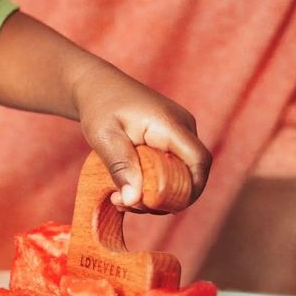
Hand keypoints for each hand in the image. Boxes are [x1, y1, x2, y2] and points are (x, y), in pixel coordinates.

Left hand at [73, 64, 211, 211]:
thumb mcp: (104, 137)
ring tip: (119, 198)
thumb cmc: (99, 106)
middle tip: (127, 205)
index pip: (199, 161)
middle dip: (165, 198)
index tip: (166, 208)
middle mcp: (182, 127)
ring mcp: (178, 133)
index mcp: (170, 124)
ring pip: (180, 173)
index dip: (192, 189)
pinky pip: (170, 167)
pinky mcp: (169, 140)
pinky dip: (153, 183)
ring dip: (155, 193)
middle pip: (191, 172)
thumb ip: (120, 167)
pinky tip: (126, 190)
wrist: (96, 87)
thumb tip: (134, 200)